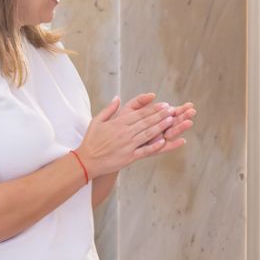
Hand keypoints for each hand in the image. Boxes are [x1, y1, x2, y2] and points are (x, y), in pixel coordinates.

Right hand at [74, 93, 192, 178]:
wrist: (87, 161)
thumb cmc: (91, 141)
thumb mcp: (97, 121)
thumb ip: (109, 109)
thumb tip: (117, 98)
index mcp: (118, 123)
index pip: (140, 114)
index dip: (153, 109)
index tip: (164, 104)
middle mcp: (125, 133)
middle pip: (146, 122)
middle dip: (160, 115)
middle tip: (172, 110)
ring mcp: (128, 145)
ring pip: (148, 134)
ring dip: (160, 127)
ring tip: (171, 121)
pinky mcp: (129, 157)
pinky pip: (144, 151)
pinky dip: (154, 146)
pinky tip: (163, 141)